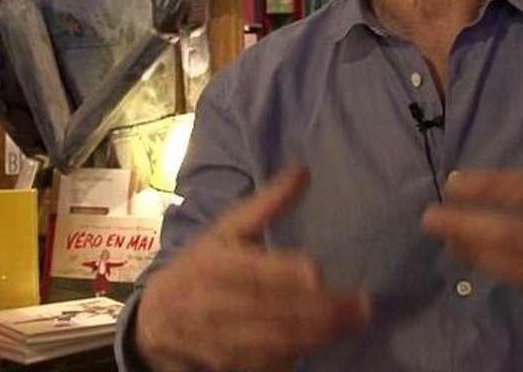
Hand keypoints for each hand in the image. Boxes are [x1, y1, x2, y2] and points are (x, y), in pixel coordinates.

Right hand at [136, 164, 370, 371]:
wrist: (159, 320)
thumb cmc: (201, 265)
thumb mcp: (228, 229)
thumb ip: (268, 203)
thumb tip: (304, 170)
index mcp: (215, 264)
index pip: (253, 273)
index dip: (285, 274)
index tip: (319, 272)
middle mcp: (217, 303)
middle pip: (273, 311)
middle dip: (321, 310)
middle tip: (363, 305)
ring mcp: (223, 339)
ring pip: (278, 341)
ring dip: (320, 334)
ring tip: (355, 320)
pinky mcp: (231, 365)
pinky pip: (272, 361)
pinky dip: (301, 351)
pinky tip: (328, 339)